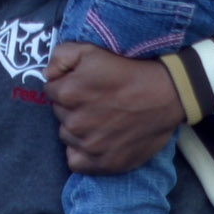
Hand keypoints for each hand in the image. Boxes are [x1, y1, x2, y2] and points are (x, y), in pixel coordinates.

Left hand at [44, 40, 185, 173]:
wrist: (166, 94)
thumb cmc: (129, 70)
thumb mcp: (92, 50)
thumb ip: (60, 56)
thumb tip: (47, 74)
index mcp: (68, 93)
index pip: (51, 91)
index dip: (66, 86)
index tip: (84, 86)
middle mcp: (75, 122)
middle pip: (59, 114)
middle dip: (72, 106)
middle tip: (96, 100)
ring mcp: (89, 146)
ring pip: (67, 136)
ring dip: (77, 128)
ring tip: (100, 118)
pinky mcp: (103, 163)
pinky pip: (75, 162)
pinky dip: (82, 153)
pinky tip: (95, 140)